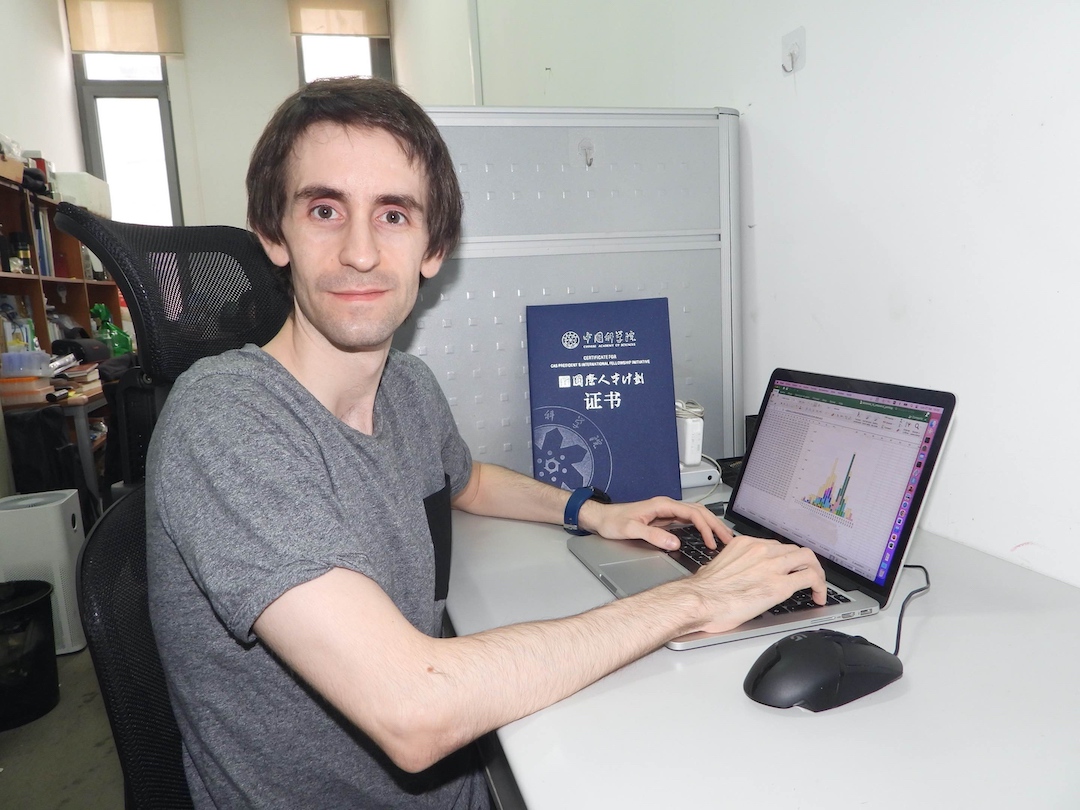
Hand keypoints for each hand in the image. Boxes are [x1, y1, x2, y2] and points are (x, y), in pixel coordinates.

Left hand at [579, 496, 732, 550]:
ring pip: (696, 516)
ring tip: (722, 539)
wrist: (601, 518)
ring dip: (710, 526)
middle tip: (728, 540)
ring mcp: (666, 513)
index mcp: (662, 505)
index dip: (705, 528)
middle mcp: (667, 506)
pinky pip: (688, 522)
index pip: (692, 513)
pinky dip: (700, 528)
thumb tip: (675, 542)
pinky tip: (705, 537)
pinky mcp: (664, 520)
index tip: (711, 542)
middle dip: (715, 525)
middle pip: (699, 512)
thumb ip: (653, 536)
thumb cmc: (612, 521)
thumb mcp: (631, 530)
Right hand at [683, 535, 826, 633]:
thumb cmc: (703, 591)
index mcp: (746, 544)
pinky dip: (820, 586)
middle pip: (795, 550)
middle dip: (805, 564)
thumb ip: (733, 565)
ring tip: (816, 587)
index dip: (787, 559)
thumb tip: (736, 575)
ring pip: (808, 559)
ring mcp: (772, 565)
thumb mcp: (719, 567)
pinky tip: (818, 597)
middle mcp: (761, 550)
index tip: (790, 568)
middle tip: (808, 577)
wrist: (699, 601)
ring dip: (816, 573)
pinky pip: (810, 578)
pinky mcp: (780, 585)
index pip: (777, 546)